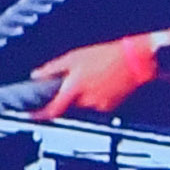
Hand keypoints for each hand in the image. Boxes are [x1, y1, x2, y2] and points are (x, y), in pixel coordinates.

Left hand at [34, 32, 160, 119]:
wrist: (136, 60)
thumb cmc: (108, 55)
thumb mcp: (75, 56)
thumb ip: (53, 68)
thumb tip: (36, 75)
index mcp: (75, 87)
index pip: (53, 109)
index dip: (40, 114)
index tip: (33, 114)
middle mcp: (86, 100)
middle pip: (69, 105)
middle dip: (68, 96)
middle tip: (77, 80)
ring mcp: (99, 105)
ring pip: (83, 105)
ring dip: (83, 95)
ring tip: (93, 77)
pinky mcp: (110, 107)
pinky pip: (95, 104)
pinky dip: (95, 96)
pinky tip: (102, 82)